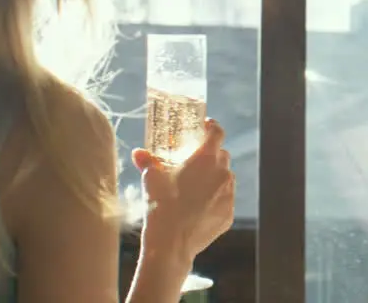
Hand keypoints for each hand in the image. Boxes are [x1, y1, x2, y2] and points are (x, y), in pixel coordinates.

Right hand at [133, 119, 234, 265]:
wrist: (171, 243)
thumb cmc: (161, 205)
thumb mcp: (151, 179)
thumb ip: (148, 161)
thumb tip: (139, 153)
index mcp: (207, 159)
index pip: (217, 133)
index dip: (212, 127)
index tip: (206, 126)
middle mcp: (223, 174)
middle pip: (222, 156)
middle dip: (210, 156)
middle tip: (194, 161)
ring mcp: (229, 195)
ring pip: (225, 178)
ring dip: (214, 177)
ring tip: (195, 186)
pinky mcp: (229, 214)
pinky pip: (224, 200)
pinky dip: (215, 199)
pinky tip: (199, 206)